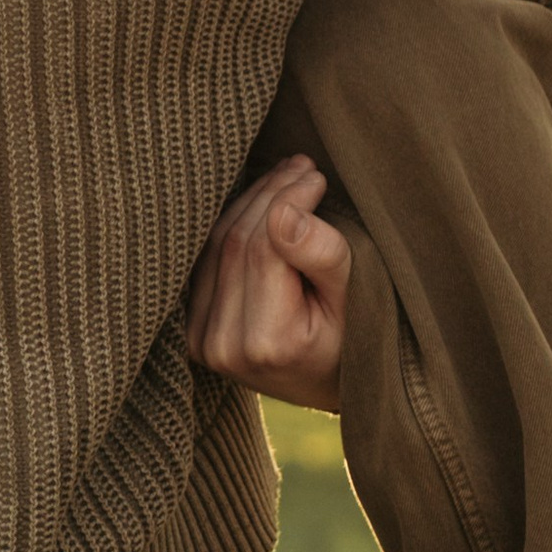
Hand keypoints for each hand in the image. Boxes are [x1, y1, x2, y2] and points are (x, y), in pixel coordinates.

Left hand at [182, 155, 348, 410]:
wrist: (332, 386)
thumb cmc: (358, 340)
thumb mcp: (358, 300)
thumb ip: (324, 256)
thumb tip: (283, 215)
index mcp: (268, 343)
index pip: (264, 247)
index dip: (288, 200)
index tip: (317, 174)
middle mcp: (224, 347)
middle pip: (235, 243)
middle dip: (269, 195)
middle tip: (301, 165)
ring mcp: (202, 342)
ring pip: (215, 246)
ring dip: (250, 203)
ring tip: (287, 177)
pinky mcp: (193, 332)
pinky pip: (206, 262)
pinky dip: (232, 226)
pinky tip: (261, 204)